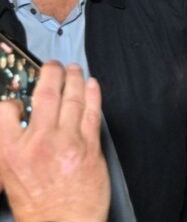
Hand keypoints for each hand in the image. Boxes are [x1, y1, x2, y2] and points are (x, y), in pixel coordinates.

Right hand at [0, 62, 108, 221]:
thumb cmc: (38, 207)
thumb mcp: (10, 178)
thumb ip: (13, 148)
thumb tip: (20, 127)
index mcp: (11, 152)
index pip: (5, 111)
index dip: (11, 100)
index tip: (18, 98)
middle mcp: (39, 142)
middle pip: (45, 96)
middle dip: (50, 74)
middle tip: (52, 65)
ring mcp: (67, 141)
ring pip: (71, 99)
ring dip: (73, 79)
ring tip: (73, 69)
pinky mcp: (90, 145)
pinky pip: (91, 112)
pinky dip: (92, 94)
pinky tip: (91, 84)